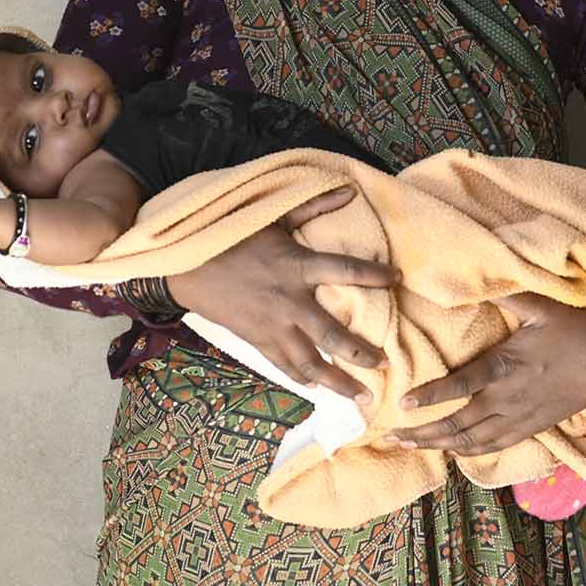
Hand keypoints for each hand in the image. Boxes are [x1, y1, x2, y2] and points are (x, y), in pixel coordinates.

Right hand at [166, 186, 394, 403]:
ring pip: (310, 362)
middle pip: (333, 336)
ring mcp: (272, 326)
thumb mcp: (273, 218)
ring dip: (338, 382)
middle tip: (384, 364)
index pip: (345, 271)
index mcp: (297, 266)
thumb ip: (313, 207)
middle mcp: (289, 301)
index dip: (374, 275)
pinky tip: (317, 387)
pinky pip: (284, 365)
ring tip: (361, 395)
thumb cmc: (233, 237)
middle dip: (361, 354)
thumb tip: (350, 190)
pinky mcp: (257, 340)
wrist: (188, 266)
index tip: (397, 279)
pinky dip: (302, 378)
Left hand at [395, 292, 585, 455]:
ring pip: (473, 440)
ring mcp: (519, 417)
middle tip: (393, 435)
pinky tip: (451, 452)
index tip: (404, 404)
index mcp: (506, 366)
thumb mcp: (541, 307)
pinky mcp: (531, 428)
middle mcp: (508, 397)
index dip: (431, 396)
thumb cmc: (575, 331)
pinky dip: (469, 452)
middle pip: (459, 422)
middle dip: (424, 432)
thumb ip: (506, 295)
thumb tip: (476, 280)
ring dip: (440, 445)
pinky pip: (494, 447)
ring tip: (411, 446)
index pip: (461, 385)